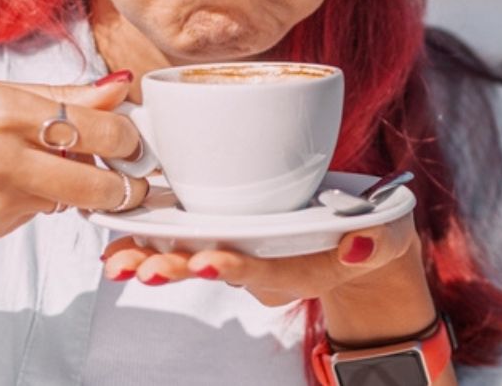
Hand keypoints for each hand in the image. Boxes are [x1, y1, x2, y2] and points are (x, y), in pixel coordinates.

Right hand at [0, 73, 148, 249]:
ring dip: (68, 187)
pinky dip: (28, 202)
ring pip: (65, 200)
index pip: (103, 130)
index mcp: (7, 113)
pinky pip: (30, 217)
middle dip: (124, 182)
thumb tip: (120, 84)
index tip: (133, 138)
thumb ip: (61, 95)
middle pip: (100, 183)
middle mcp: (3, 160)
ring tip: (35, 166)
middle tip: (128, 174)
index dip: (129, 137)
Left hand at [100, 212, 419, 305]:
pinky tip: (113, 244)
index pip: (269, 269)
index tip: (207, 261)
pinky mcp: (226, 232)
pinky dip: (148, 242)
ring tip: (117, 265)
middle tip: (146, 271)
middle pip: (219, 268)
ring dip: (153, 261)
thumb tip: (358, 245)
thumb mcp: (388, 233)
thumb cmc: (372, 230)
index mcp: (303, 265)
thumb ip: (378, 239)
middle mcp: (266, 263)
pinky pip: (182, 241)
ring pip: (193, 258)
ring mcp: (243, 250)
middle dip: (178, 270)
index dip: (239, 268)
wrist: (362, 240)